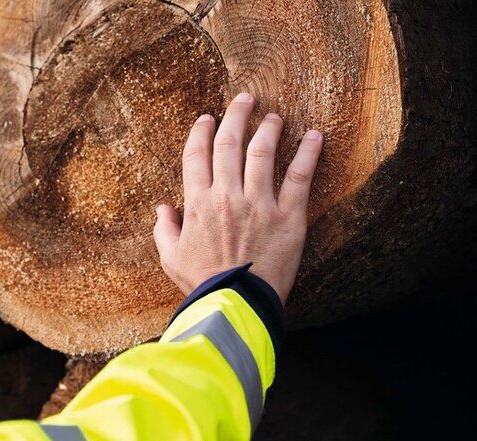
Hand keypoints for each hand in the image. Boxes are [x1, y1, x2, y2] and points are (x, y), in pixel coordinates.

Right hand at [153, 94, 323, 303]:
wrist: (234, 304)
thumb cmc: (201, 283)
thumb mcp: (171, 257)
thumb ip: (164, 229)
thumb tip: (161, 209)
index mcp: (197, 203)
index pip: (197, 155)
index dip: (201, 132)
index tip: (207, 119)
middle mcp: (227, 195)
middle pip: (230, 143)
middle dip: (237, 115)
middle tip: (245, 99)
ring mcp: (259, 203)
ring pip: (263, 152)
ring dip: (269, 128)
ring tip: (274, 116)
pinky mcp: (288, 216)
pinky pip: (300, 176)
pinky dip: (309, 152)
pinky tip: (315, 135)